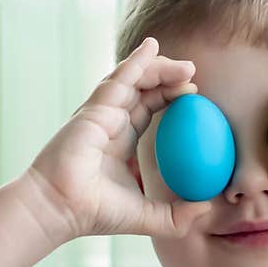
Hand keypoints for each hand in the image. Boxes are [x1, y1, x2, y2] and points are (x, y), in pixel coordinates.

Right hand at [24, 37, 211, 239]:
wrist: (60, 210)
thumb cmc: (96, 215)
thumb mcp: (148, 218)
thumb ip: (177, 216)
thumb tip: (208, 207)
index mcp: (120, 141)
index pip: (147, 109)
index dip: (169, 97)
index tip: (193, 94)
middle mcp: (110, 122)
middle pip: (142, 89)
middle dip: (167, 77)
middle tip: (193, 74)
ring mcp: (100, 113)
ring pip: (132, 79)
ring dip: (159, 67)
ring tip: (186, 67)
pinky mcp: (93, 110)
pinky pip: (118, 80)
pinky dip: (136, 62)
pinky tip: (151, 48)